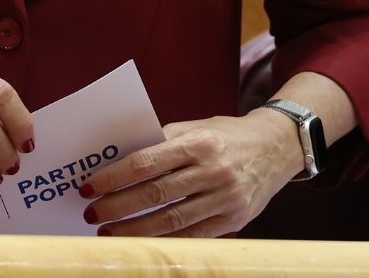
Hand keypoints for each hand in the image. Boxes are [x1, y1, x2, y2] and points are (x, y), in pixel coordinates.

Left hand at [77, 110, 303, 236]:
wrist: (278, 146)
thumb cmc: (227, 135)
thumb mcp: (198, 127)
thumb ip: (163, 141)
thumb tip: (119, 161)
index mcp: (199, 142)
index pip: (147, 161)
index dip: (114, 176)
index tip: (89, 186)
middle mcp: (213, 170)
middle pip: (155, 193)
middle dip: (118, 206)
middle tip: (92, 213)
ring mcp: (226, 197)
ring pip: (172, 219)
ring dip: (135, 230)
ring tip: (109, 233)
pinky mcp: (235, 219)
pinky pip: (193, 235)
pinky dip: (164, 240)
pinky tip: (142, 242)